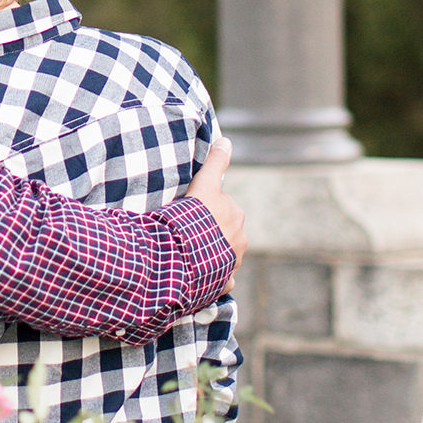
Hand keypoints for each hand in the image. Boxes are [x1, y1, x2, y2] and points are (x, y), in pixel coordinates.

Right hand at [187, 136, 246, 279]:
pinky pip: (220, 279)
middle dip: (211, 232)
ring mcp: (232, 263)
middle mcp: (239, 240)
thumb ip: (215, 162)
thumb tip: (226, 140)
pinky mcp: (223, 283)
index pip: (223, 208)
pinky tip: (199, 275)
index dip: (205, 209)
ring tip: (189, 253)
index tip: (190, 213)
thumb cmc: (193, 217)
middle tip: (188, 231)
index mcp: (236, 216)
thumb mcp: (203, 184)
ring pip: (223, 255)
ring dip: (211, 254)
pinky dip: (212, 278)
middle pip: (225, 232)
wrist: (182, 254)